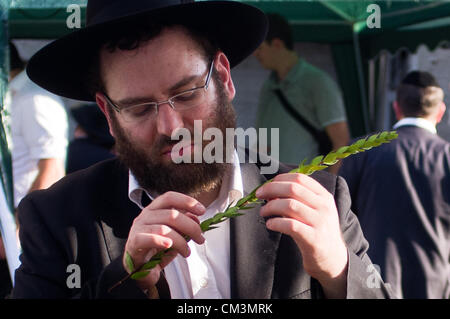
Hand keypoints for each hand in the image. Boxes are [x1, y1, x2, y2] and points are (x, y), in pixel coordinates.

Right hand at [123, 191, 205, 289]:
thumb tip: (196, 219)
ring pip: (164, 228)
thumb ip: (184, 225)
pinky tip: (169, 245)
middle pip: (171, 214)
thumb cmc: (156, 250)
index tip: (202, 211)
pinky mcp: (134, 242)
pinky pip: (148, 238)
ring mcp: (138, 228)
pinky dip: (160, 241)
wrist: (138, 269)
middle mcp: (145, 215)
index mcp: (154, 209)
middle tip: (200, 239)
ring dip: (181, 241)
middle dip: (191, 227)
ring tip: (187, 252)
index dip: (187, 201)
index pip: (170, 197)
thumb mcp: (174, 235)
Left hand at [256, 173, 347, 296]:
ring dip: (271, 206)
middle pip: (293, 188)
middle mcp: (324, 206)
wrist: (333, 258)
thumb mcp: (314, 210)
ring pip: (289, 205)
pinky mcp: (313, 238)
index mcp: (324, 196)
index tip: (267, 185)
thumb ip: (297, 199)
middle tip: (259, 195)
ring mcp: (320, 222)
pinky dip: (276, 222)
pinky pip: (290, 225)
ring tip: (264, 211)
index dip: (279, 179)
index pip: (300, 178)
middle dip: (271, 189)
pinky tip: (270, 224)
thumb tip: (271, 191)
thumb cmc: (318, 231)